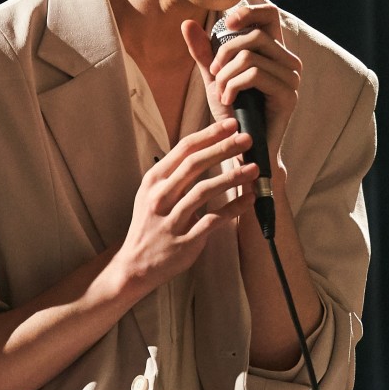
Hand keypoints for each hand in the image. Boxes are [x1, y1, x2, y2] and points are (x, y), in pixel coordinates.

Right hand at [112, 118, 257, 294]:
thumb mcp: (152, 193)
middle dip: (223, 149)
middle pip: (194, 165)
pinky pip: (213, 220)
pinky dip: (233, 208)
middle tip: (247, 139)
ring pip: (204, 191)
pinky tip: (250, 199)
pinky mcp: (185, 240)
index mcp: (154, 181)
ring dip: (231, 177)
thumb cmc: (150, 224)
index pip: (183, 149)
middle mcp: (160, 197)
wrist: (135, 264)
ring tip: (253, 168)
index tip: (230, 125)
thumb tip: (205, 148)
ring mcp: (171, 219)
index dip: (209, 135)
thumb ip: (174, 174)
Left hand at [181, 0, 301, 157]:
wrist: (239, 148)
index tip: (226, 23)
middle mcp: (288, 62)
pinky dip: (233, 86)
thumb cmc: (231, 114)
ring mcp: (291, 78)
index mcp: (274, 52)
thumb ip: (204, 52)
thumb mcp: (214, 78)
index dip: (248, 12)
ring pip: (250, 57)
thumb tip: (187, 23)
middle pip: (253, 36)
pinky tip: (228, 101)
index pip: (269, 15)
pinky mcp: (288, 95)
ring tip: (221, 93)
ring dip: (225, 75)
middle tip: (215, 75)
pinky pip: (254, 75)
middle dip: (224, 54)